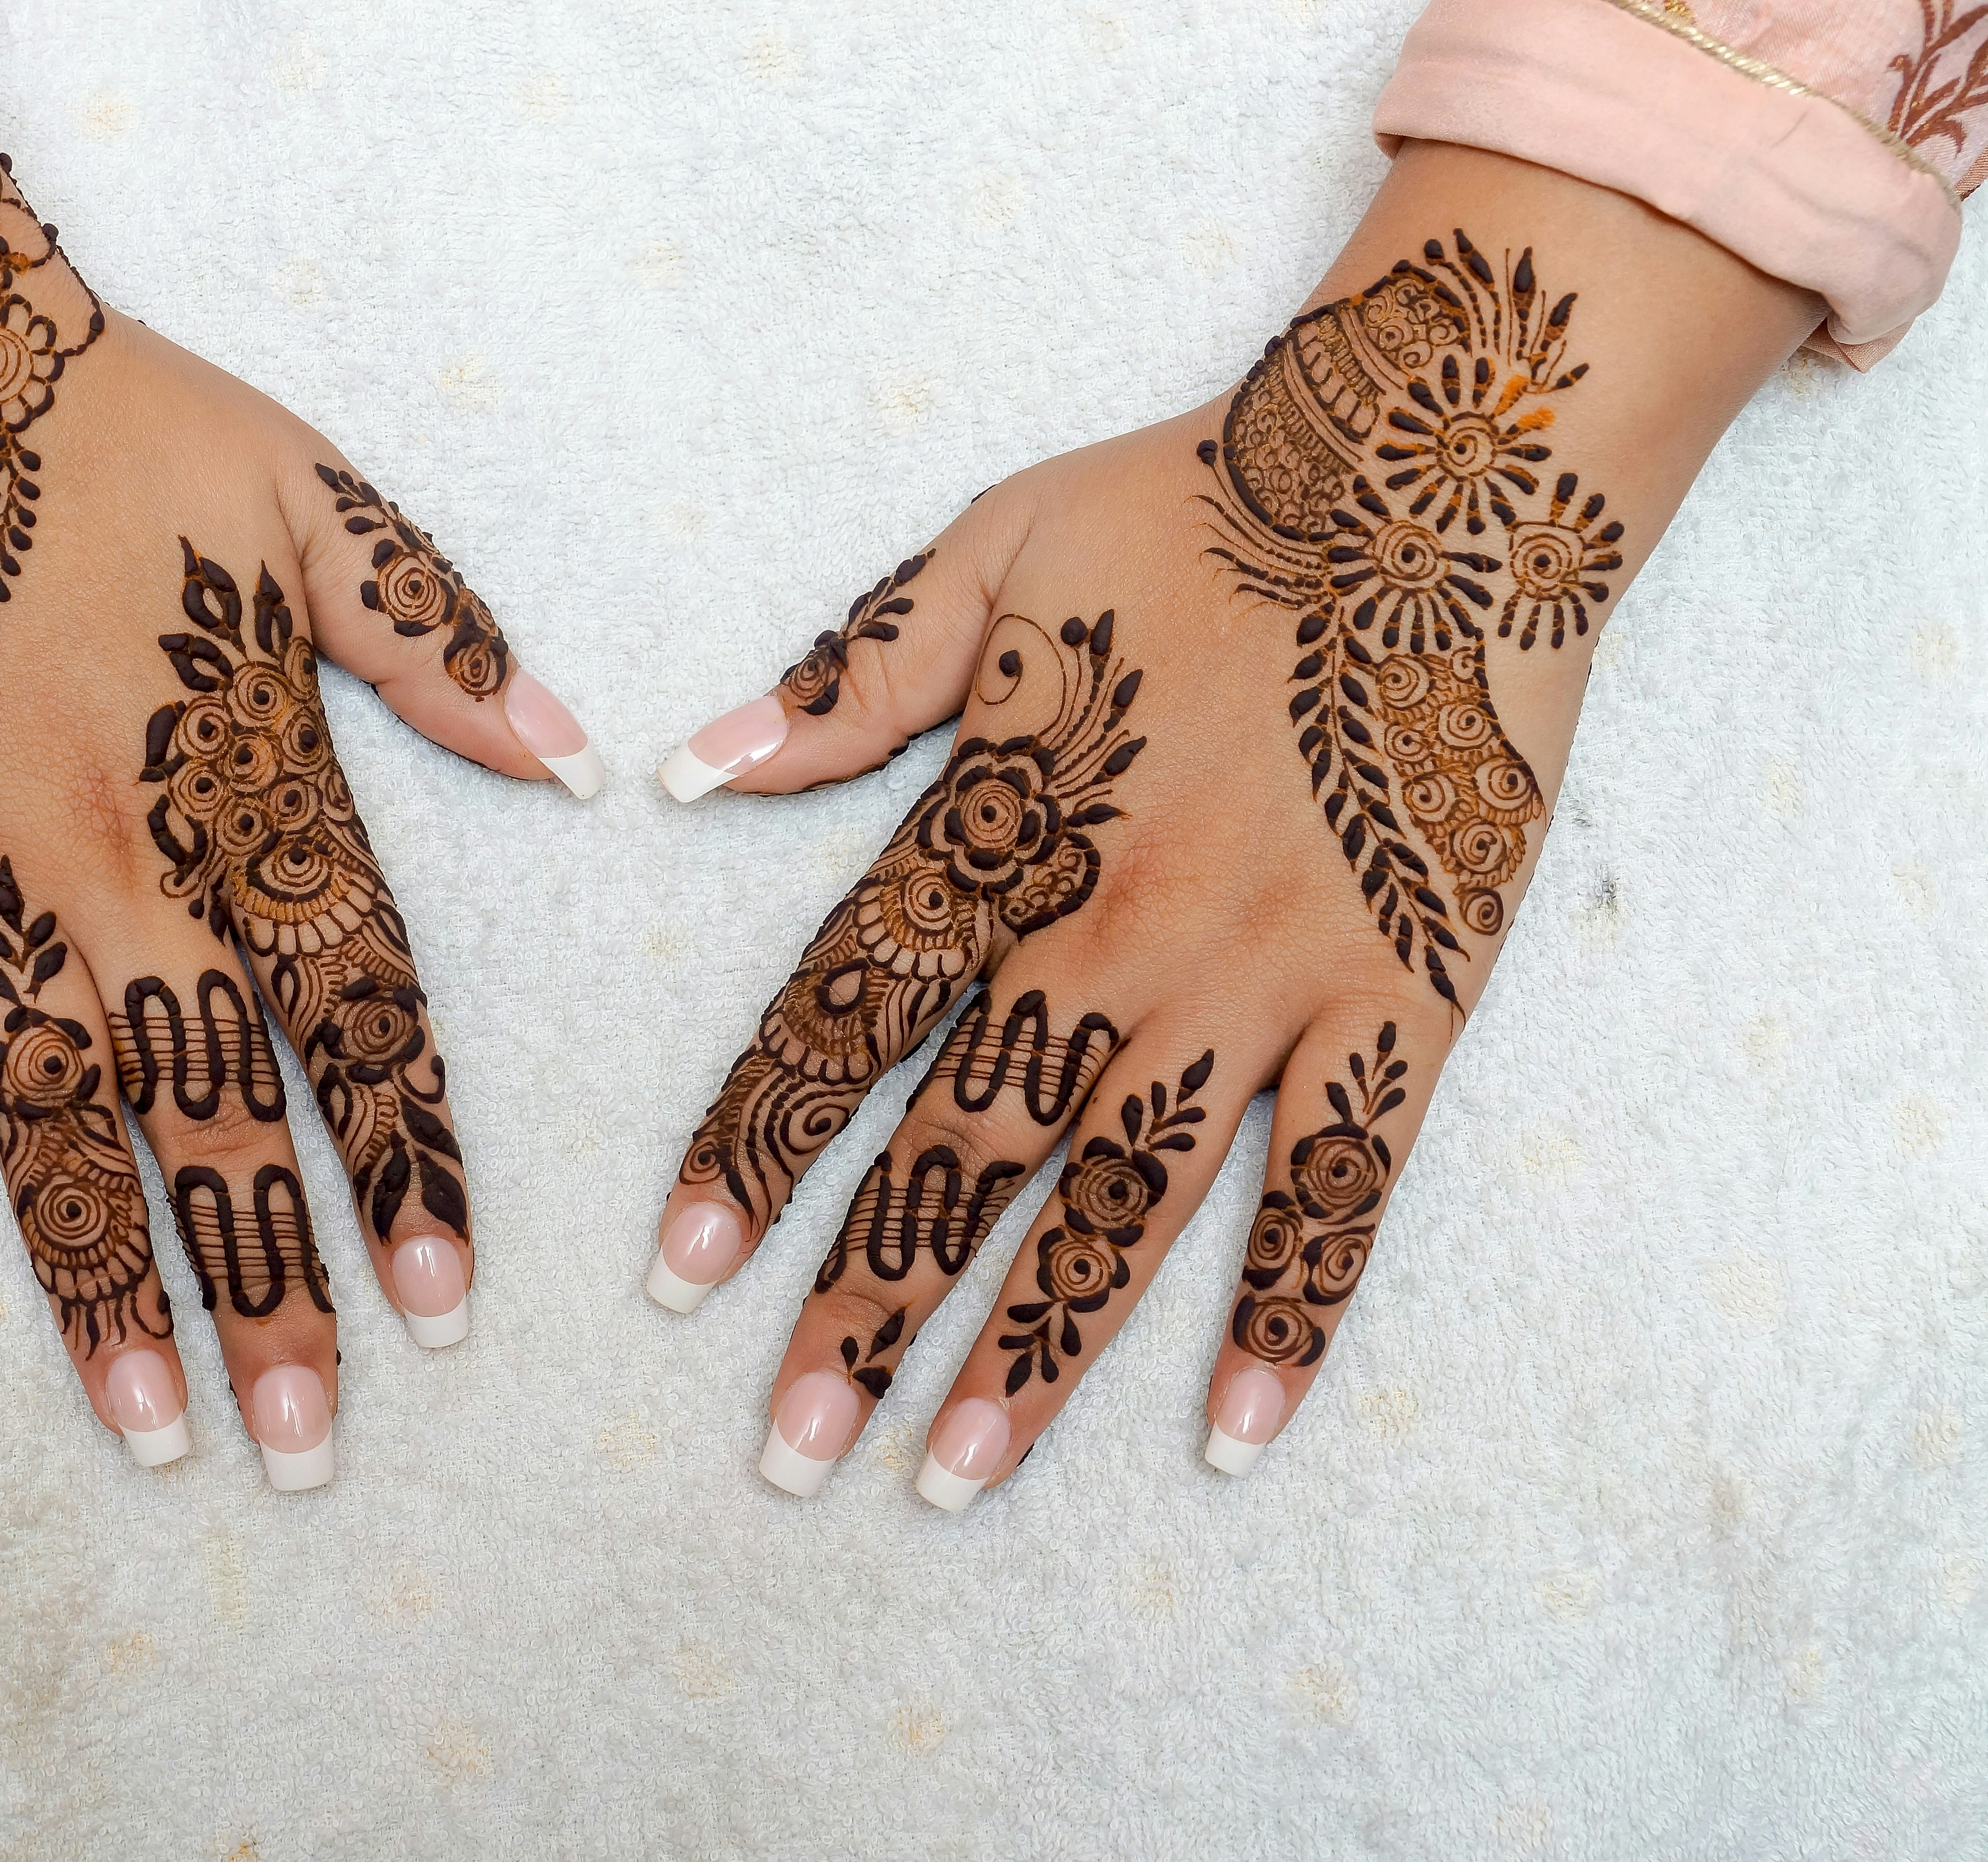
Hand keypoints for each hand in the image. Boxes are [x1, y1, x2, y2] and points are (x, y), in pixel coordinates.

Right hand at [0, 7, 604, 1486]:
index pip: (349, 1001)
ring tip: (152, 1434)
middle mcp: (102, 841)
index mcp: (235, 769)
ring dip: (95, 1281)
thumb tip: (581, 760)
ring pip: (36, 1108)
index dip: (405, 1155)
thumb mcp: (313, 493)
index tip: (450, 1301)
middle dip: (266, 1275)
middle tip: (312, 1442)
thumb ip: (439, 642)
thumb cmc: (112, 420)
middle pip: (202, 1094)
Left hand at [643, 146, 1815, 1501]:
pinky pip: (1344, 1185)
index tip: (676, 1275)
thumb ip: (847, 680)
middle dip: (870, 1304)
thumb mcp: (992, 551)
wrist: (1443, 469)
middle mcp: (1123, 934)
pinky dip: (1293, 1310)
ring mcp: (1270, 980)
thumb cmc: (1204, 507)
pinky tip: (1234, 1434)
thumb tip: (685, 766)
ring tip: (952, 1475)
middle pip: (968, 1150)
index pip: (847, 1020)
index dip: (753, 1151)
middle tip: (790, 1448)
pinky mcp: (1406, 1001)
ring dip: (1037, 1349)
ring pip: (1132, 1201)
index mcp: (1012, 832)